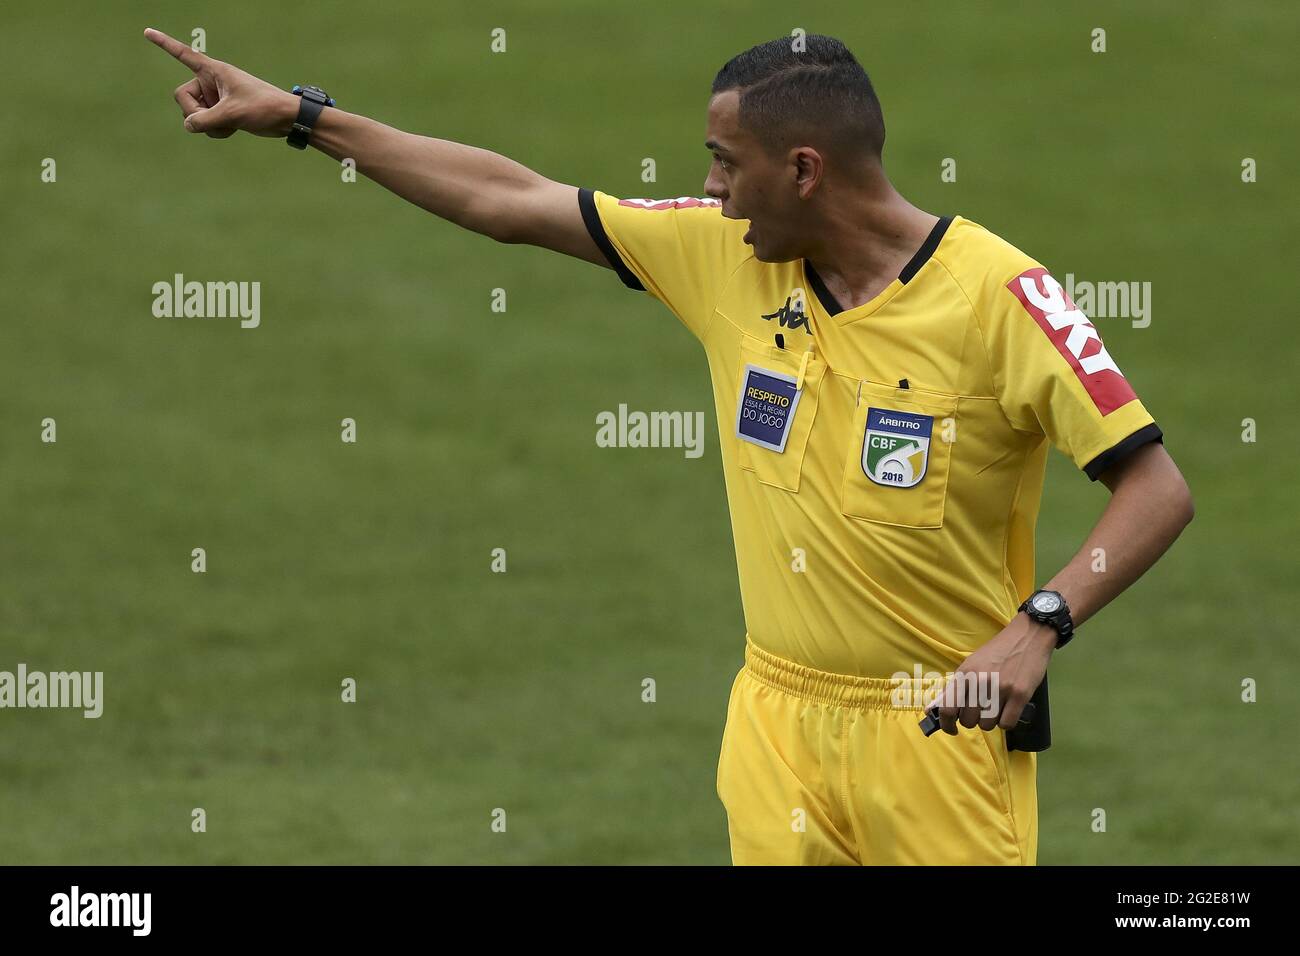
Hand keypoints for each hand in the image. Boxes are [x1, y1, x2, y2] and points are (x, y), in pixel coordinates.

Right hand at [144, 28, 298, 138]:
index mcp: (214, 71)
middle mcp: (211, 82)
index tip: (147, 32)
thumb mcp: (232, 114)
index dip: (165, 44)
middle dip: (195, 113)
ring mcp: (215, 98)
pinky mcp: (221, 112)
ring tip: (230, 124)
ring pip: (193, 115)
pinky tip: (232, 129)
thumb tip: (188, 125)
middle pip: (182, 98)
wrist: (286, 119)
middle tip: (214, 118)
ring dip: (208, 125)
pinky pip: (205, 124)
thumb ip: (206, 121)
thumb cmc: (263, 108)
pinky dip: (215, 130)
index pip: (185, 54)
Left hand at [931, 612, 1056, 734]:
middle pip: (968, 720)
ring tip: (997, 707)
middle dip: (974, 720)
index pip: (947, 708)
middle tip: (982, 711)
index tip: (951, 729)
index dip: (946, 725)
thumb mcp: (971, 663)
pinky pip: (1007, 724)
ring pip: (988, 725)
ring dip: (991, 721)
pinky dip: (1007, 722)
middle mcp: (979, 681)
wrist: (1028, 636)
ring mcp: (1000, 688)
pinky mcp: (1020, 694)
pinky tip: (1009, 710)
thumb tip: (936, 710)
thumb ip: (956, 686)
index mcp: (964, 673)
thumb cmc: (998, 651)